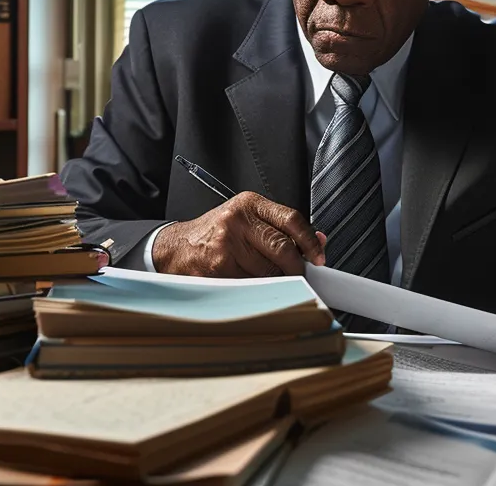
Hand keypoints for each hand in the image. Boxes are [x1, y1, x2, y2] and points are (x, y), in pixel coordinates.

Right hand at [152, 192, 324, 277]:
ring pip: (269, 271)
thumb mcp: (247, 220)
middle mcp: (237, 221)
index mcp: (249, 204)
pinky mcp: (218, 269)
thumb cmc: (214, 234)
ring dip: (275, 280)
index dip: (310, 242)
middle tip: (299, 275)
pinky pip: (252, 286)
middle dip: (296, 268)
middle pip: (283, 248)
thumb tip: (317, 240)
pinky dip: (258, 290)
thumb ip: (281, 228)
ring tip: (263, 276)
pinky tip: (249, 284)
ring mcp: (226, 246)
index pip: (291, 219)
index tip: (319, 258)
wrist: (176, 248)